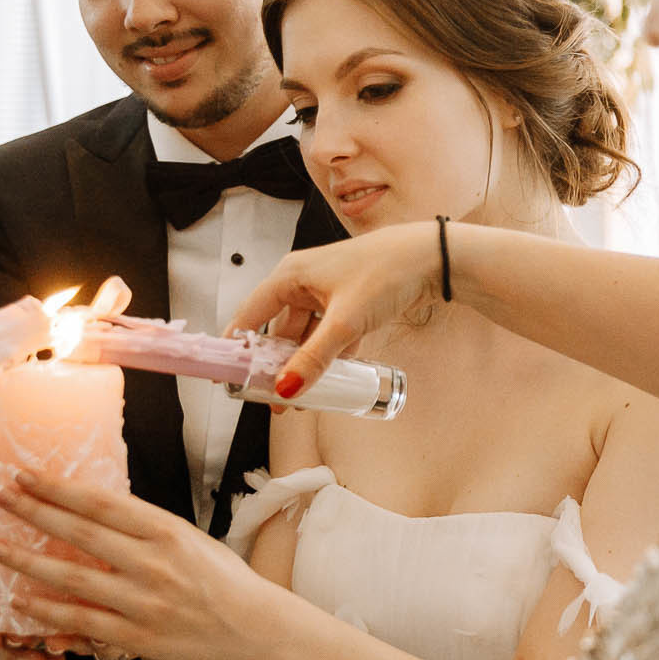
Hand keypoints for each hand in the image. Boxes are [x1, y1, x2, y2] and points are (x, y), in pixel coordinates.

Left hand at [0, 472, 275, 659]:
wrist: (253, 626)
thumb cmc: (221, 577)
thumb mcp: (189, 537)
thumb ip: (144, 527)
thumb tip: (94, 508)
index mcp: (166, 530)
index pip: (99, 502)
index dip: (57, 488)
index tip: (26, 476)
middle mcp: (153, 562)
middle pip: (79, 532)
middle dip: (33, 512)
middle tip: (1, 499)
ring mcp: (144, 602)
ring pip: (71, 578)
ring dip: (28, 561)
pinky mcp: (138, 637)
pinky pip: (83, 621)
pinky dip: (49, 610)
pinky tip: (22, 599)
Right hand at [221, 224, 443, 400]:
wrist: (433, 259)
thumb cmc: (386, 273)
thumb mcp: (345, 322)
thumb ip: (314, 359)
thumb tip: (286, 389)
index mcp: (290, 276)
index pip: (249, 315)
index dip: (235, 347)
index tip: (224, 377)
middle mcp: (303, 282)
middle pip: (277, 331)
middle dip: (274, 367)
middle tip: (273, 400)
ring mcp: (327, 293)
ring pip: (304, 337)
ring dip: (302, 366)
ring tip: (300, 399)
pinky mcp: (349, 304)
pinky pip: (328, 336)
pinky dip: (327, 358)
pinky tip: (329, 382)